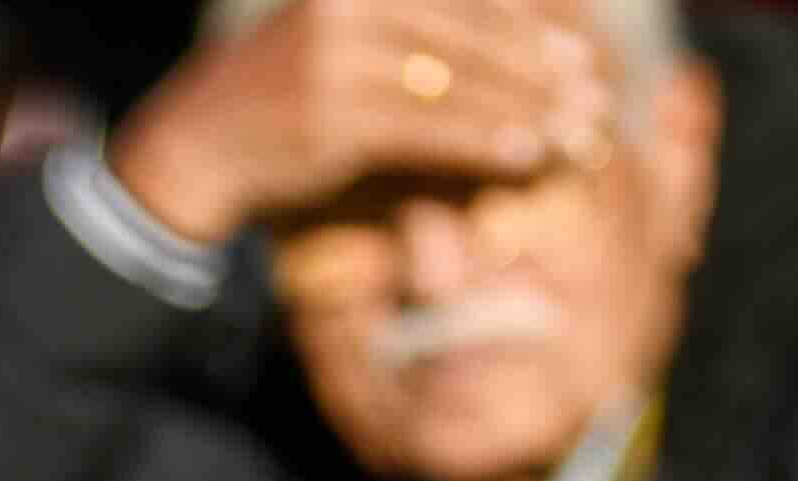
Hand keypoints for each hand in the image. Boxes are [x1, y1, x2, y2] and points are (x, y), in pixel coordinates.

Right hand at [106, 0, 610, 247]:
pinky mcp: (333, 109)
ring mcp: (340, 49)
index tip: (587, 41)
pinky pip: (427, 124)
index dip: (537, 12)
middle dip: (543, 59)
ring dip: (526, 102)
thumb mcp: (357, 37)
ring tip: (575, 127)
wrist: (203, 141)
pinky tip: (524, 151)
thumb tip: (516, 44)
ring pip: (459, 74)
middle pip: (475, 22)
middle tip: (594, 87)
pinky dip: (482, 138)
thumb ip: (425, 30)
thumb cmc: (295, 93)